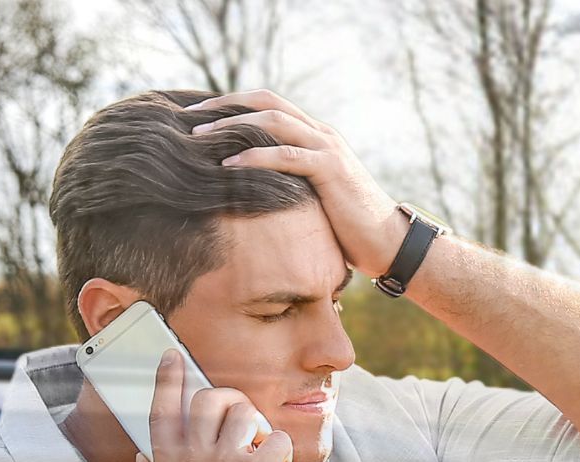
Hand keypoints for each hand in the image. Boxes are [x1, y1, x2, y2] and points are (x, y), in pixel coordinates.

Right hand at [133, 349, 297, 461]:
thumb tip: (142, 455)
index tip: (172, 356)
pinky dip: (282, 451)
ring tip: (259, 451)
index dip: (167, 379)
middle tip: (239, 418)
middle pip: (207, 400)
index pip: (161, 411)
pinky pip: (276, 437)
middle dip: (228, 401)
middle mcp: (191, 461)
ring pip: (243, 412)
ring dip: (256, 427)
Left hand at [184, 88, 408, 279]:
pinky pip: (287, 155)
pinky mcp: (331, 170)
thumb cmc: (350, 228)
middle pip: (266, 102)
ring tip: (199, 137)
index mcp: (315, 137)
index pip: (268, 106)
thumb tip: (249, 192)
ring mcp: (328, 149)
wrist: (390, 242)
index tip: (200, 115)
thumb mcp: (313, 197)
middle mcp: (321, 135)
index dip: (233, 104)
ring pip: (273, 122)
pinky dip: (254, 157)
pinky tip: (227, 165)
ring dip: (232, 126)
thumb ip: (288, 184)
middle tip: (189, 115)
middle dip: (225, 104)